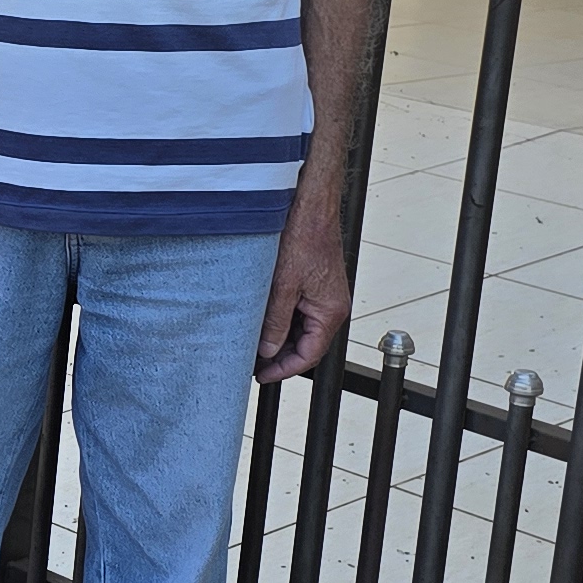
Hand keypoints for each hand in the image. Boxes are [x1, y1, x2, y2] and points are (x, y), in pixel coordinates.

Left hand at [256, 199, 346, 381]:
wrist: (310, 206)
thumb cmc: (303, 237)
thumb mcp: (282, 285)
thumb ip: (275, 321)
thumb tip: (266, 350)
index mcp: (330, 311)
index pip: (309, 355)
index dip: (284, 369)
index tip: (261, 375)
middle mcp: (331, 306)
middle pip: (306, 345)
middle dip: (279, 356)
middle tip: (251, 361)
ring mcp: (323, 296)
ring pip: (300, 329)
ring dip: (278, 337)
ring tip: (252, 341)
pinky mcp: (313, 285)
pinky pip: (298, 311)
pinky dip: (280, 320)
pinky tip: (261, 319)